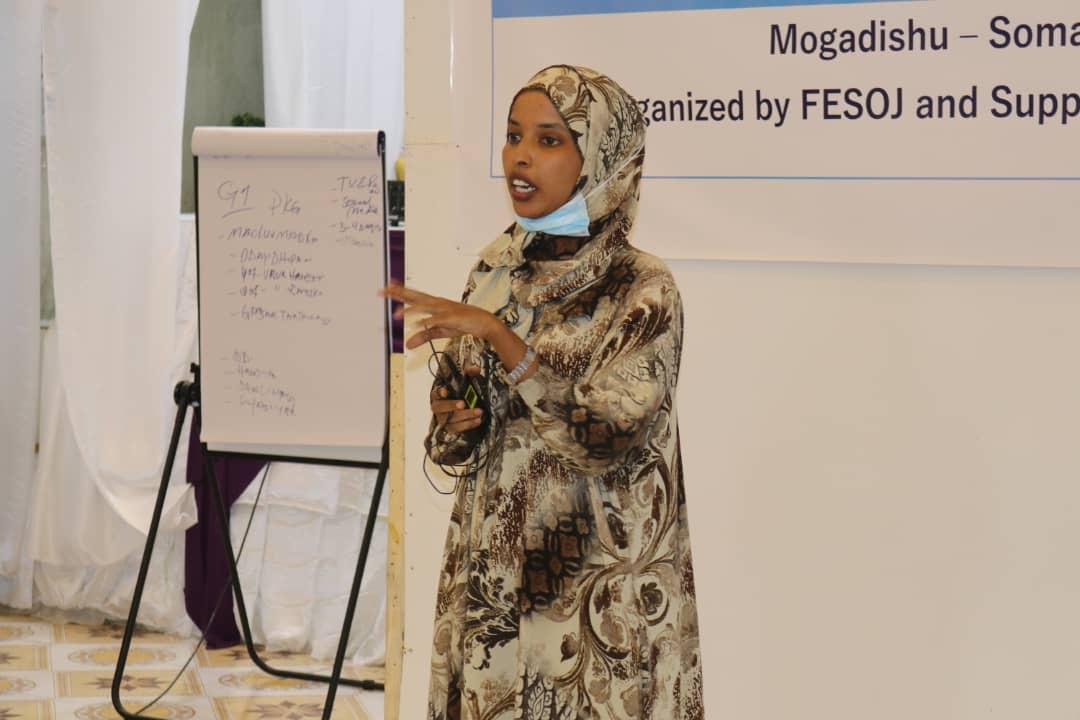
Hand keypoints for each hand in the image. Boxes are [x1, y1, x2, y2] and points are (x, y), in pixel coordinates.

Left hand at [380, 284, 498, 348]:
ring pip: (423, 307)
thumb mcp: (440, 331)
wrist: (482, 322)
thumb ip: (423, 336)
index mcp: (433, 303)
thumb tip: (407, 345)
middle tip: (383, 290)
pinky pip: (436, 319)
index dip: (400, 290)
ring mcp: (443, 308)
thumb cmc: (461, 323)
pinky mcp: (450, 317)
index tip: (387, 285)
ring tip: (396, 315)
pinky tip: (417, 324)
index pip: (413, 295)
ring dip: (409, 310)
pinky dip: (427, 321)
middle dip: (398, 292)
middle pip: (414, 296)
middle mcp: (436, 302)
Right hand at [430, 365, 484, 432]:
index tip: (445, 391)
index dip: (439, 392)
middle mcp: (437, 407)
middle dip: (451, 406)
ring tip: (479, 412)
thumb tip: (476, 368)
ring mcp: (443, 419)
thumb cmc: (462, 391)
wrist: (465, 407)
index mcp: (438, 394)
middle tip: (463, 404)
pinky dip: (468, 425)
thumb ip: (470, 372)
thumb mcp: (466, 380)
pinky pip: (456, 429)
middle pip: (440, 407)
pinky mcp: (450, 428)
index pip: (435, 393)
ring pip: (450, 420)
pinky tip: (478, 420)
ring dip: (465, 416)